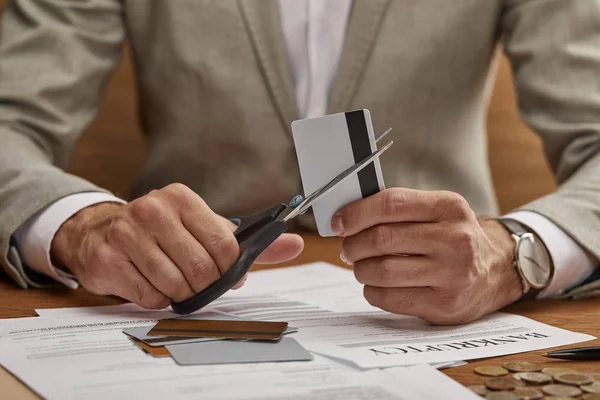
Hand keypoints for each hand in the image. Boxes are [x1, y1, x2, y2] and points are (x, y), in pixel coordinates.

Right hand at [51, 184, 303, 308]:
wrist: (100, 232)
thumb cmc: (163, 233)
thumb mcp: (204, 229)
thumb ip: (249, 242)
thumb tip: (295, 244)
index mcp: (181, 198)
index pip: (224, 245)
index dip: (228, 269)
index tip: (222, 272)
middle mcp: (152, 210)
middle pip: (201, 270)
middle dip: (204, 285)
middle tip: (197, 282)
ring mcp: (126, 234)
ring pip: (175, 285)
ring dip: (179, 293)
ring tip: (172, 280)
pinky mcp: (107, 259)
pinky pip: (148, 296)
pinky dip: (155, 298)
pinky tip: (148, 281)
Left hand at [331, 188, 521, 324]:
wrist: (496, 270)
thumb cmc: (453, 237)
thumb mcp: (437, 211)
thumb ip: (398, 209)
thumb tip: (346, 218)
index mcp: (449, 207)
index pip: (391, 204)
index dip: (356, 213)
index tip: (338, 222)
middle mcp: (455, 239)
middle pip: (382, 238)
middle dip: (353, 244)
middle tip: (347, 248)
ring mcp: (452, 274)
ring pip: (382, 270)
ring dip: (361, 269)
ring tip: (362, 266)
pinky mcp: (444, 305)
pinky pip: (389, 298)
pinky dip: (372, 291)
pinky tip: (377, 285)